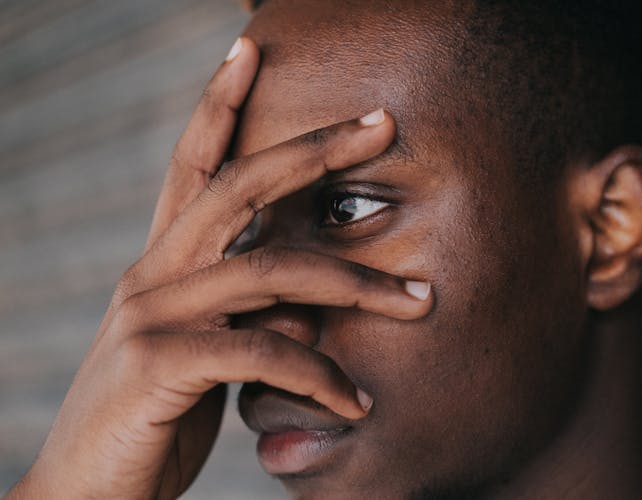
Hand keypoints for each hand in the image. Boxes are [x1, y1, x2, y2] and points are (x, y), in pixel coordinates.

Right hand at [9, 37, 431, 499]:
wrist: (85, 492)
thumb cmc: (154, 417)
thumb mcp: (209, 354)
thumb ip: (254, 316)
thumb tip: (314, 305)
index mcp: (164, 262)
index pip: (193, 165)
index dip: (218, 103)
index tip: (249, 49)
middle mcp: (153, 272)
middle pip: (240, 185)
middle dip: (315, 150)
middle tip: (382, 123)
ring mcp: (152, 312)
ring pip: (271, 270)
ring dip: (356, 285)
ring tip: (419, 302)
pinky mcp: (159, 363)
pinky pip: (264, 351)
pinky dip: (321, 374)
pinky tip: (355, 402)